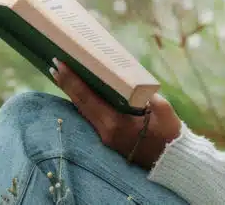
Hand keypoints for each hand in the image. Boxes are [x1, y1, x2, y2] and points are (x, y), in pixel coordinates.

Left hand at [50, 58, 182, 169]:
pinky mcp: (108, 139)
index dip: (72, 80)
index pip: (87, 98)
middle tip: (54, 64)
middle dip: (66, 84)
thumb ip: (145, 93)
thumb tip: (131, 80)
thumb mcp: (162, 109)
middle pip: (80, 104)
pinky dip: (83, 102)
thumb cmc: (169, 134)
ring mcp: (105, 137)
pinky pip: (91, 117)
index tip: (60, 63)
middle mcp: (105, 131)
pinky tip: (80, 92)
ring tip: (62, 75)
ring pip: (83, 111)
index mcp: (116, 122)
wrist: (170, 161)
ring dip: (72, 93)